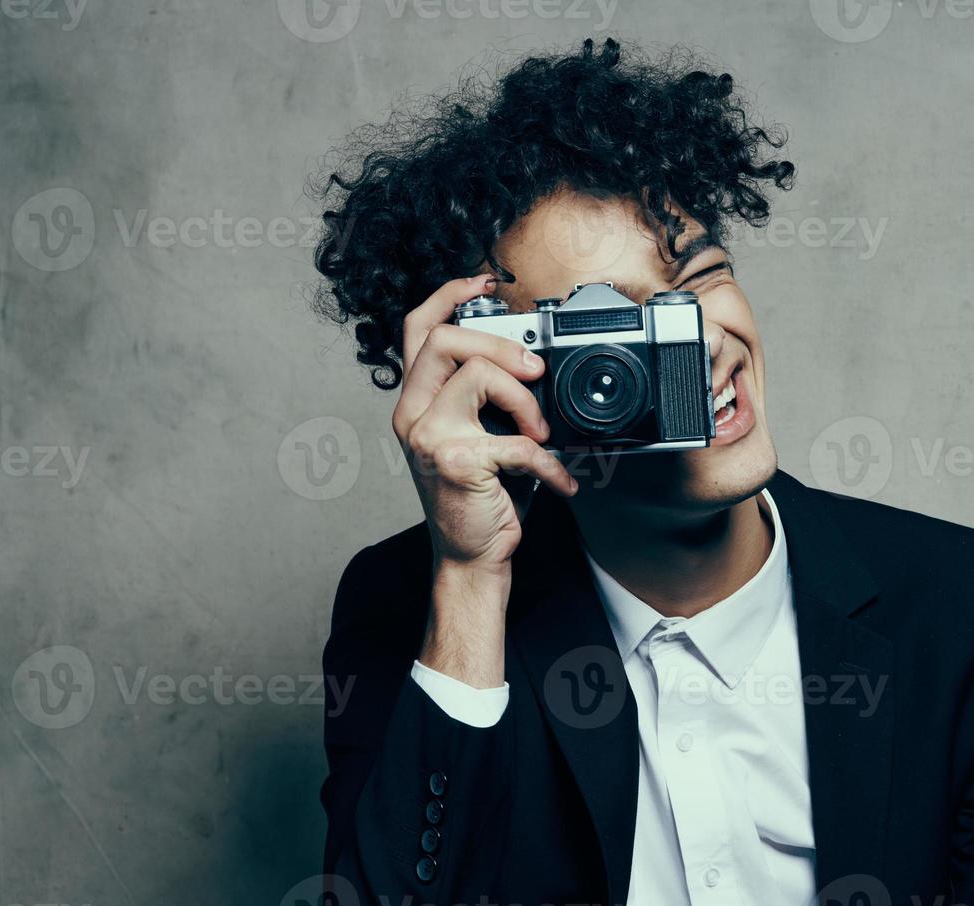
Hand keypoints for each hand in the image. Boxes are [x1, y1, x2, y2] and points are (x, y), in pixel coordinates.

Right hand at [394, 275, 578, 570]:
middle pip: (446, 340)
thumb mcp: (478, 436)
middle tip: (535, 372)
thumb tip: (532, 360)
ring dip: (526, 401)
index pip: (418, 329)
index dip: (448, 294)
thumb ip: (487, 398)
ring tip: (541, 434)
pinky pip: (516, 442)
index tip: (484, 281)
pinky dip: (550, 464)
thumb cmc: (479, 496)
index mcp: (416, 401)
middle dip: (501, 346)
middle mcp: (412, 414)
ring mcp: (428, 437)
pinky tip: (561, 481)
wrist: (471, 556)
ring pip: (478, 376)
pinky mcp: (455, 463)